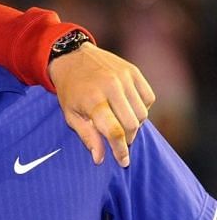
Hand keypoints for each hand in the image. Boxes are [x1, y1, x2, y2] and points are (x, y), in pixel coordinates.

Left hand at [49, 43, 154, 166]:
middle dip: (128, 139)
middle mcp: (111, 88)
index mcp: (93, 101)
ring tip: (121, 123)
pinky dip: (142, 108)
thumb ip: (87, 137)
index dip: (121, 150)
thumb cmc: (70, 90)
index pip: (115, 132)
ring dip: (135, 124)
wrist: (72, 57)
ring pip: (143, 113)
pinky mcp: (134, 72)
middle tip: (119, 140)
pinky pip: (149, 98)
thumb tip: (100, 159)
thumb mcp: (71, 115)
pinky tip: (129, 108)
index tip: (123, 161)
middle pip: (132, 125)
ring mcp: (124, 78)